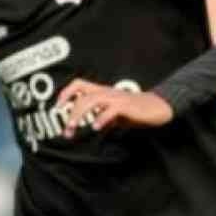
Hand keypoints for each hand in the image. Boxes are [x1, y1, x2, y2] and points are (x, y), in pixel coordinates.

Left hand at [55, 80, 172, 137]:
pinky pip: (111, 110)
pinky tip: (95, 127)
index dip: (66, 93)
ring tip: (73, 128)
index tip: (58, 108)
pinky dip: (101, 118)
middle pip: (82, 97)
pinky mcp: (126, 106)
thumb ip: (99, 114)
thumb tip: (86, 125)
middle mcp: (106, 92)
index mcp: (102, 91)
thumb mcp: (113, 112)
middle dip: (71, 113)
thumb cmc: (134, 110)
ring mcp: (116, 98)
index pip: (79, 84)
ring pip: (92, 101)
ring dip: (80, 115)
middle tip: (67, 130)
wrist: (157, 107)